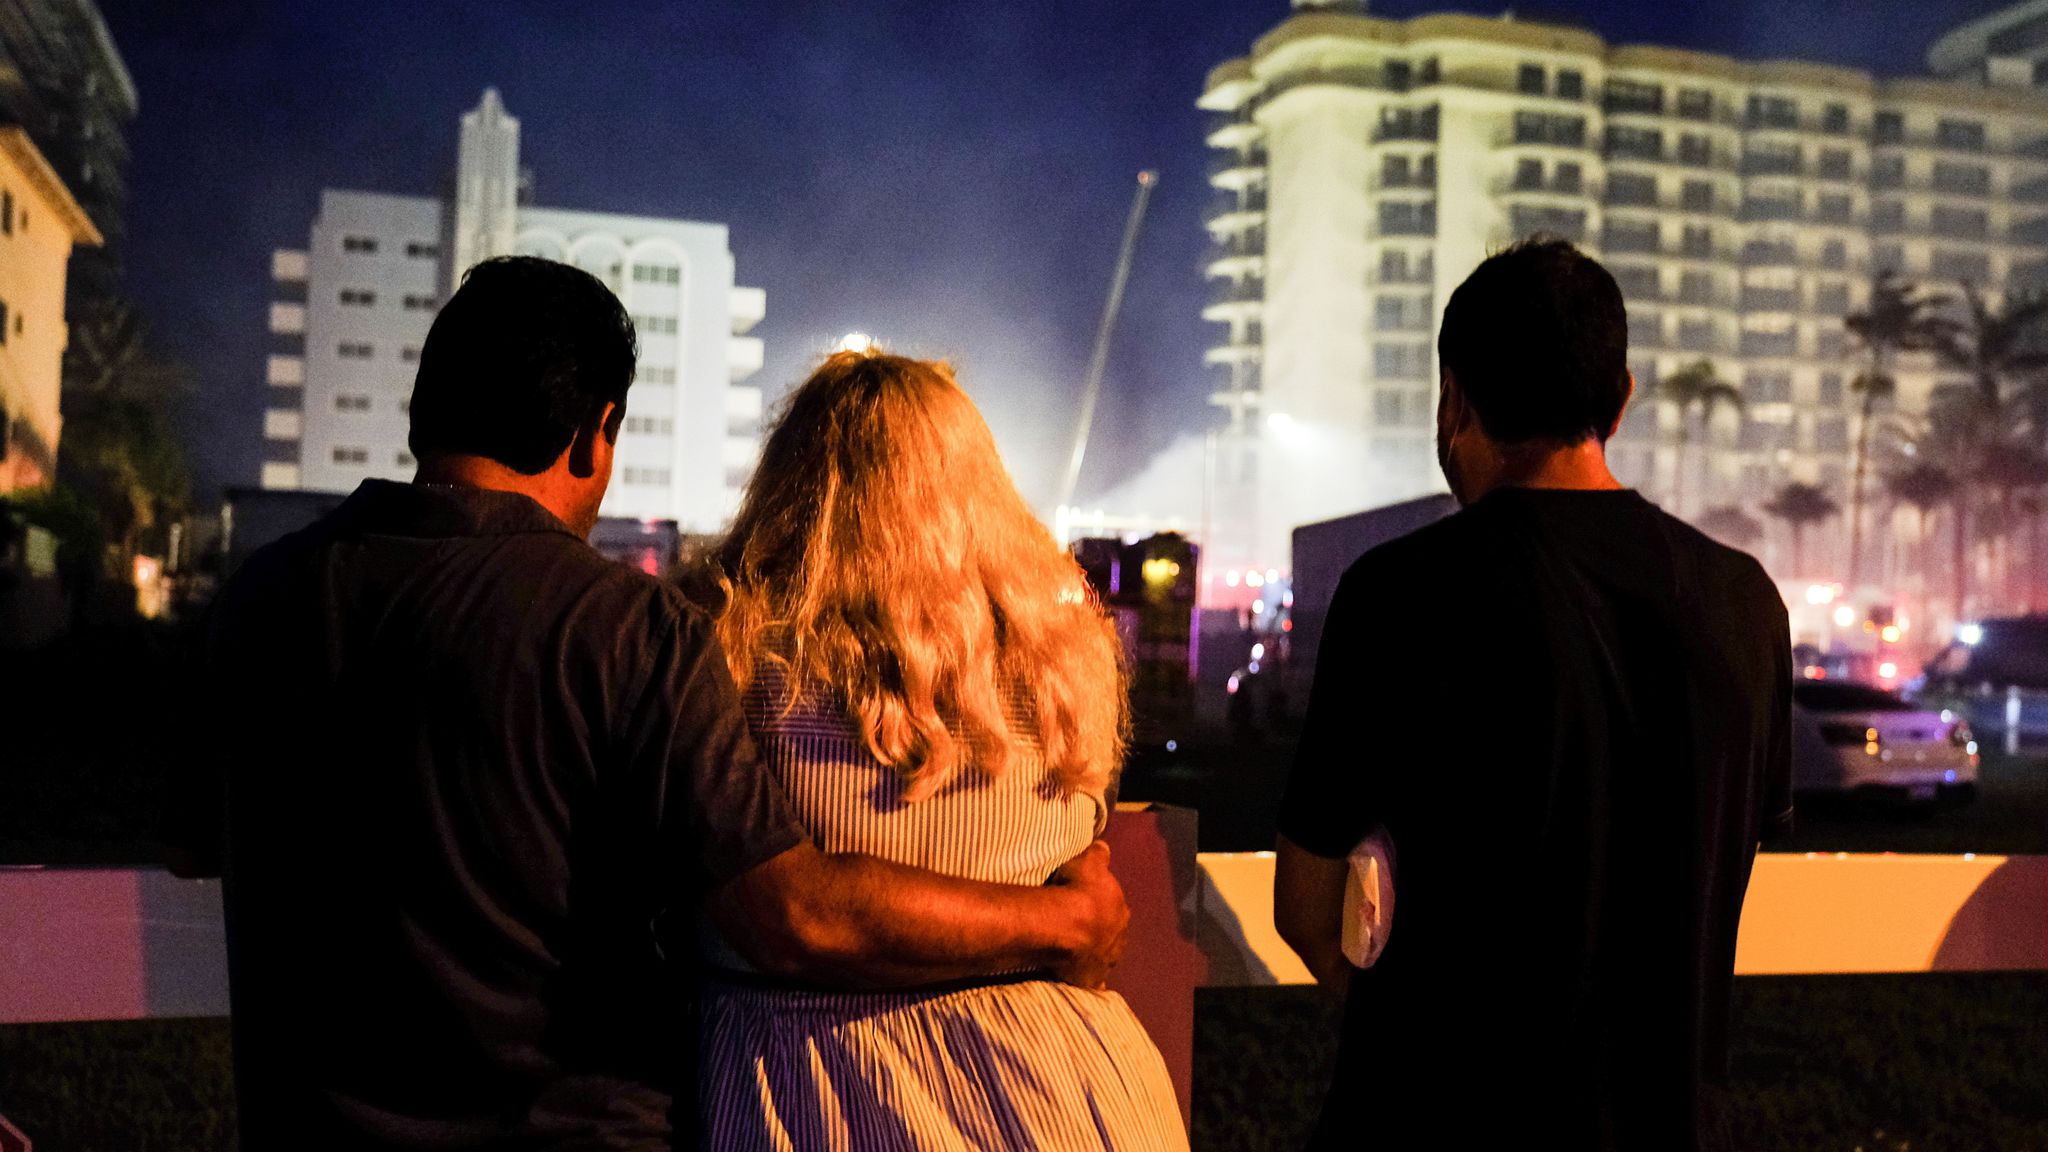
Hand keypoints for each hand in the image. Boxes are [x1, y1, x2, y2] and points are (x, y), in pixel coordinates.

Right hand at [1046, 841, 1128, 988]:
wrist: (1065, 926)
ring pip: (1104, 957)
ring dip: (1095, 954)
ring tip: (1078, 951)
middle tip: (1082, 928)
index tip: (1090, 903)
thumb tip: (1104, 846)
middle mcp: (1118, 938)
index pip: (1115, 907)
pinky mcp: (1090, 979)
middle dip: (1101, 932)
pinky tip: (1081, 980)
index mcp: (1121, 910)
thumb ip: (1099, 854)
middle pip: (1111, 934)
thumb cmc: (1079, 891)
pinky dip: (1090, 981)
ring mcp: (1106, 961)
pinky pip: (1092, 982)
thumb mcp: (1090, 861)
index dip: (1102, 905)